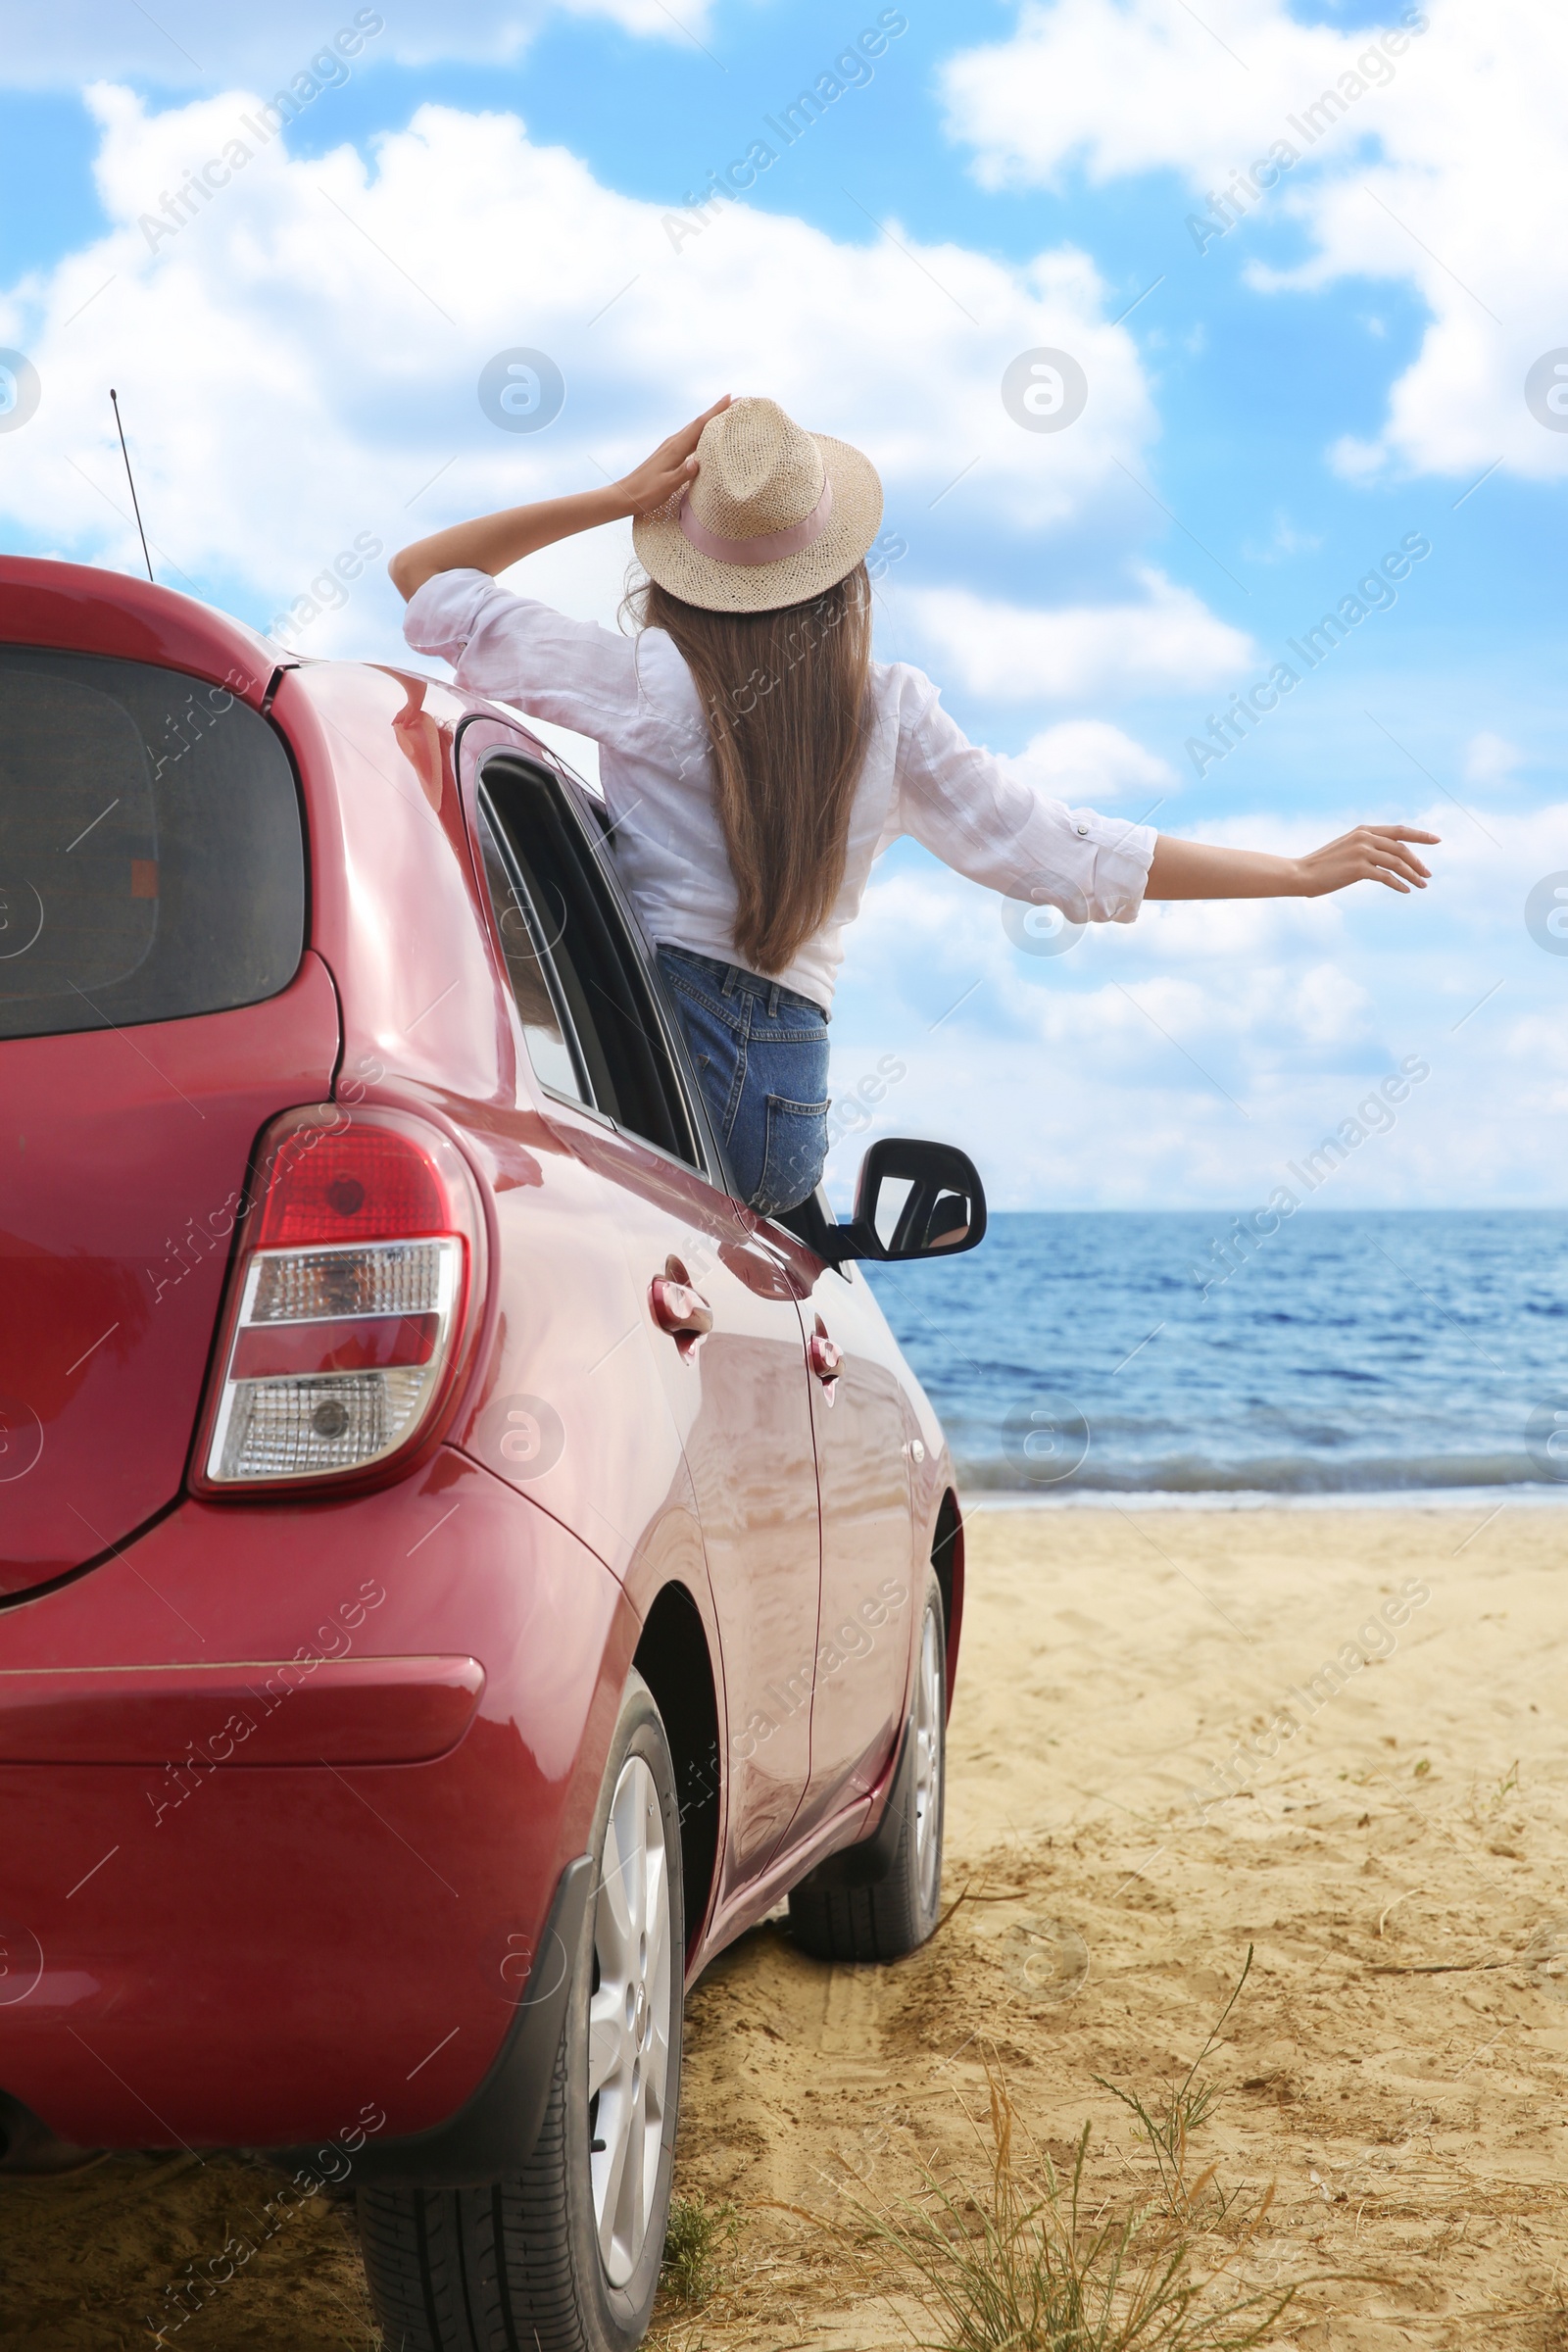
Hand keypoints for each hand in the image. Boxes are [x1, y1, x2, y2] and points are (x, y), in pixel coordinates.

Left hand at [614, 395, 730, 519]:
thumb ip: (682, 474)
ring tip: (726, 415)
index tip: (730, 397)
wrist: (626, 494)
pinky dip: (701, 432)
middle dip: (717, 411)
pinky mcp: (669, 453)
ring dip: (710, 421)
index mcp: (675, 448)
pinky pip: (689, 438)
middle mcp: (673, 443)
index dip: (715, 411)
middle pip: (699, 423)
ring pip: (694, 429)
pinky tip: (706, 435)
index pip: (699, 425)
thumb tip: (697, 462)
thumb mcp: (666, 486)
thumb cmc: (646, 492)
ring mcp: (671, 447)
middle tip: (734, 402)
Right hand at [1292, 825, 1439, 896]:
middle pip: (1402, 848)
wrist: (1300, 874)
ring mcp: (1362, 852)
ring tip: (1423, 885)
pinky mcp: (1358, 868)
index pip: (1399, 830)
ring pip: (1397, 863)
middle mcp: (1365, 837)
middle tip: (1429, 873)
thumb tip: (1387, 857)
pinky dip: (1399, 884)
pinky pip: (1386, 877)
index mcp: (1363, 830)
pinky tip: (1406, 890)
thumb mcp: (1346, 849)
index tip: (1437, 840)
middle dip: (1418, 861)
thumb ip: (1366, 847)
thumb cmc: (1322, 866)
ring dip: (1413, 875)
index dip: (1420, 835)